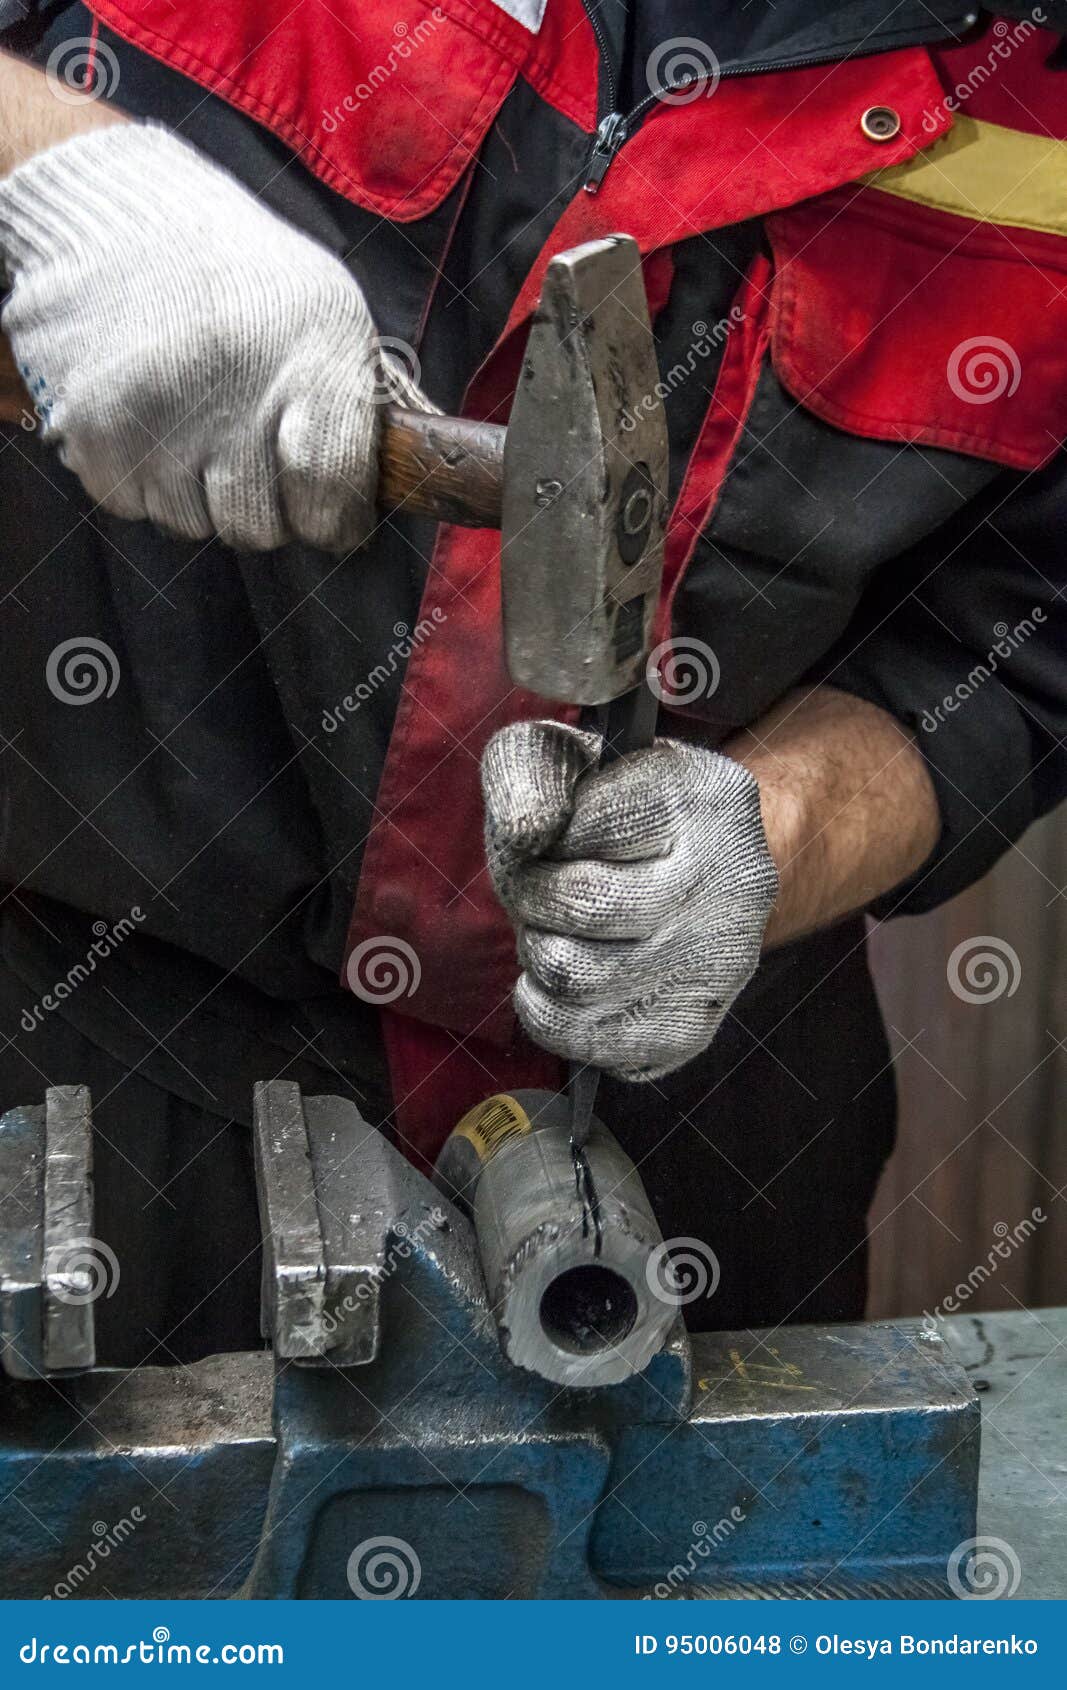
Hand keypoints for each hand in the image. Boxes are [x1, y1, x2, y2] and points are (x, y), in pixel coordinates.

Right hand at [0, 124, 432, 548]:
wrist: (122, 219)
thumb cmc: (246, 283)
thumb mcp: (327, 317)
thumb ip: (353, 413)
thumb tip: (362, 509)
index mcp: (311, 356)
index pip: (330, 492)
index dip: (334, 519)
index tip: (330, 514)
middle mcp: (234, 386)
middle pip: (259, 526)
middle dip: (262, 506)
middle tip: (249, 450)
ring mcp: (157, 412)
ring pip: (192, 522)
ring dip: (196, 492)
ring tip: (192, 419)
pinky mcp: (93, 428)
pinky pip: (133, 504)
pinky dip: (142, 477)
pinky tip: (149, 417)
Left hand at [481, 720, 778, 1079]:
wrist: (707, 870)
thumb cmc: (621, 811)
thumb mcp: (576, 758)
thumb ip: (530, 768)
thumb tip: (527, 832)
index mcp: (704, 796)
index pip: (579, 824)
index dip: (535, 832)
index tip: (547, 831)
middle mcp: (731, 880)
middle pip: (579, 904)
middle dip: (530, 893)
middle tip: (538, 884)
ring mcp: (719, 960)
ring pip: (573, 976)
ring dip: (536, 950)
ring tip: (556, 928)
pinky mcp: (692, 1026)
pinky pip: (583, 1038)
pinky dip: (546, 1010)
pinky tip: (561, 979)